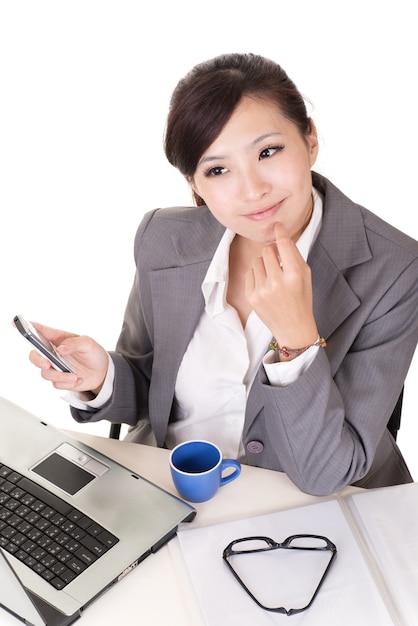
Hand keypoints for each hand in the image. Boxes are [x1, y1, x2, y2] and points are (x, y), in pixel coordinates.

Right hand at [28, 322, 108, 394]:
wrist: (103, 372)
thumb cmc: (93, 353)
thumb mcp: (89, 343)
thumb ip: (75, 343)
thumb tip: (60, 349)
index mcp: (58, 339)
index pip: (41, 331)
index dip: (29, 328)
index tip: (21, 325)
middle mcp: (53, 353)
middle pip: (35, 356)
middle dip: (37, 360)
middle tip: (46, 363)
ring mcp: (55, 367)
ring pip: (46, 373)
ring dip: (60, 376)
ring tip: (74, 376)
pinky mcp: (59, 380)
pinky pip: (56, 384)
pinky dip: (68, 383)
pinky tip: (78, 379)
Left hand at [245, 223, 317, 357]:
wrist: (293, 328)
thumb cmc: (301, 299)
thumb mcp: (305, 276)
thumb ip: (294, 256)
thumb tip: (280, 237)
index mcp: (294, 275)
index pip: (284, 245)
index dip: (280, 232)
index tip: (277, 225)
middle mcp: (277, 282)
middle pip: (267, 250)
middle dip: (272, 252)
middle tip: (278, 261)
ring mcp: (262, 290)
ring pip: (257, 261)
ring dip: (264, 264)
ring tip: (272, 277)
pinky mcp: (251, 297)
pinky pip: (249, 273)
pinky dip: (257, 275)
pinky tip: (265, 285)